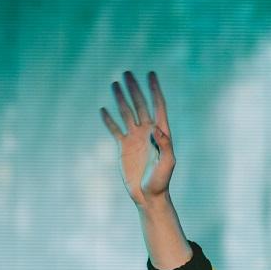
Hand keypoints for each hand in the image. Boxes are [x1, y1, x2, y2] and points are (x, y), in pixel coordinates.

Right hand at [100, 69, 175, 205]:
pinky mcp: (124, 147)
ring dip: (120, 99)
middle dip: (134, 89)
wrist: (148, 196)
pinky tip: (103, 110)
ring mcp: (135, 138)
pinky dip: (109, 120)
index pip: (158, 106)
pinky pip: (115, 129)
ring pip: (126, 113)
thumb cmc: (161, 181)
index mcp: (161, 133)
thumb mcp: (167, 163)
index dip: (155, 90)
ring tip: (114, 84)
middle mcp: (147, 132)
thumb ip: (164, 145)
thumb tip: (156, 129)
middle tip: (127, 73)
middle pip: (140, 104)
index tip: (151, 74)